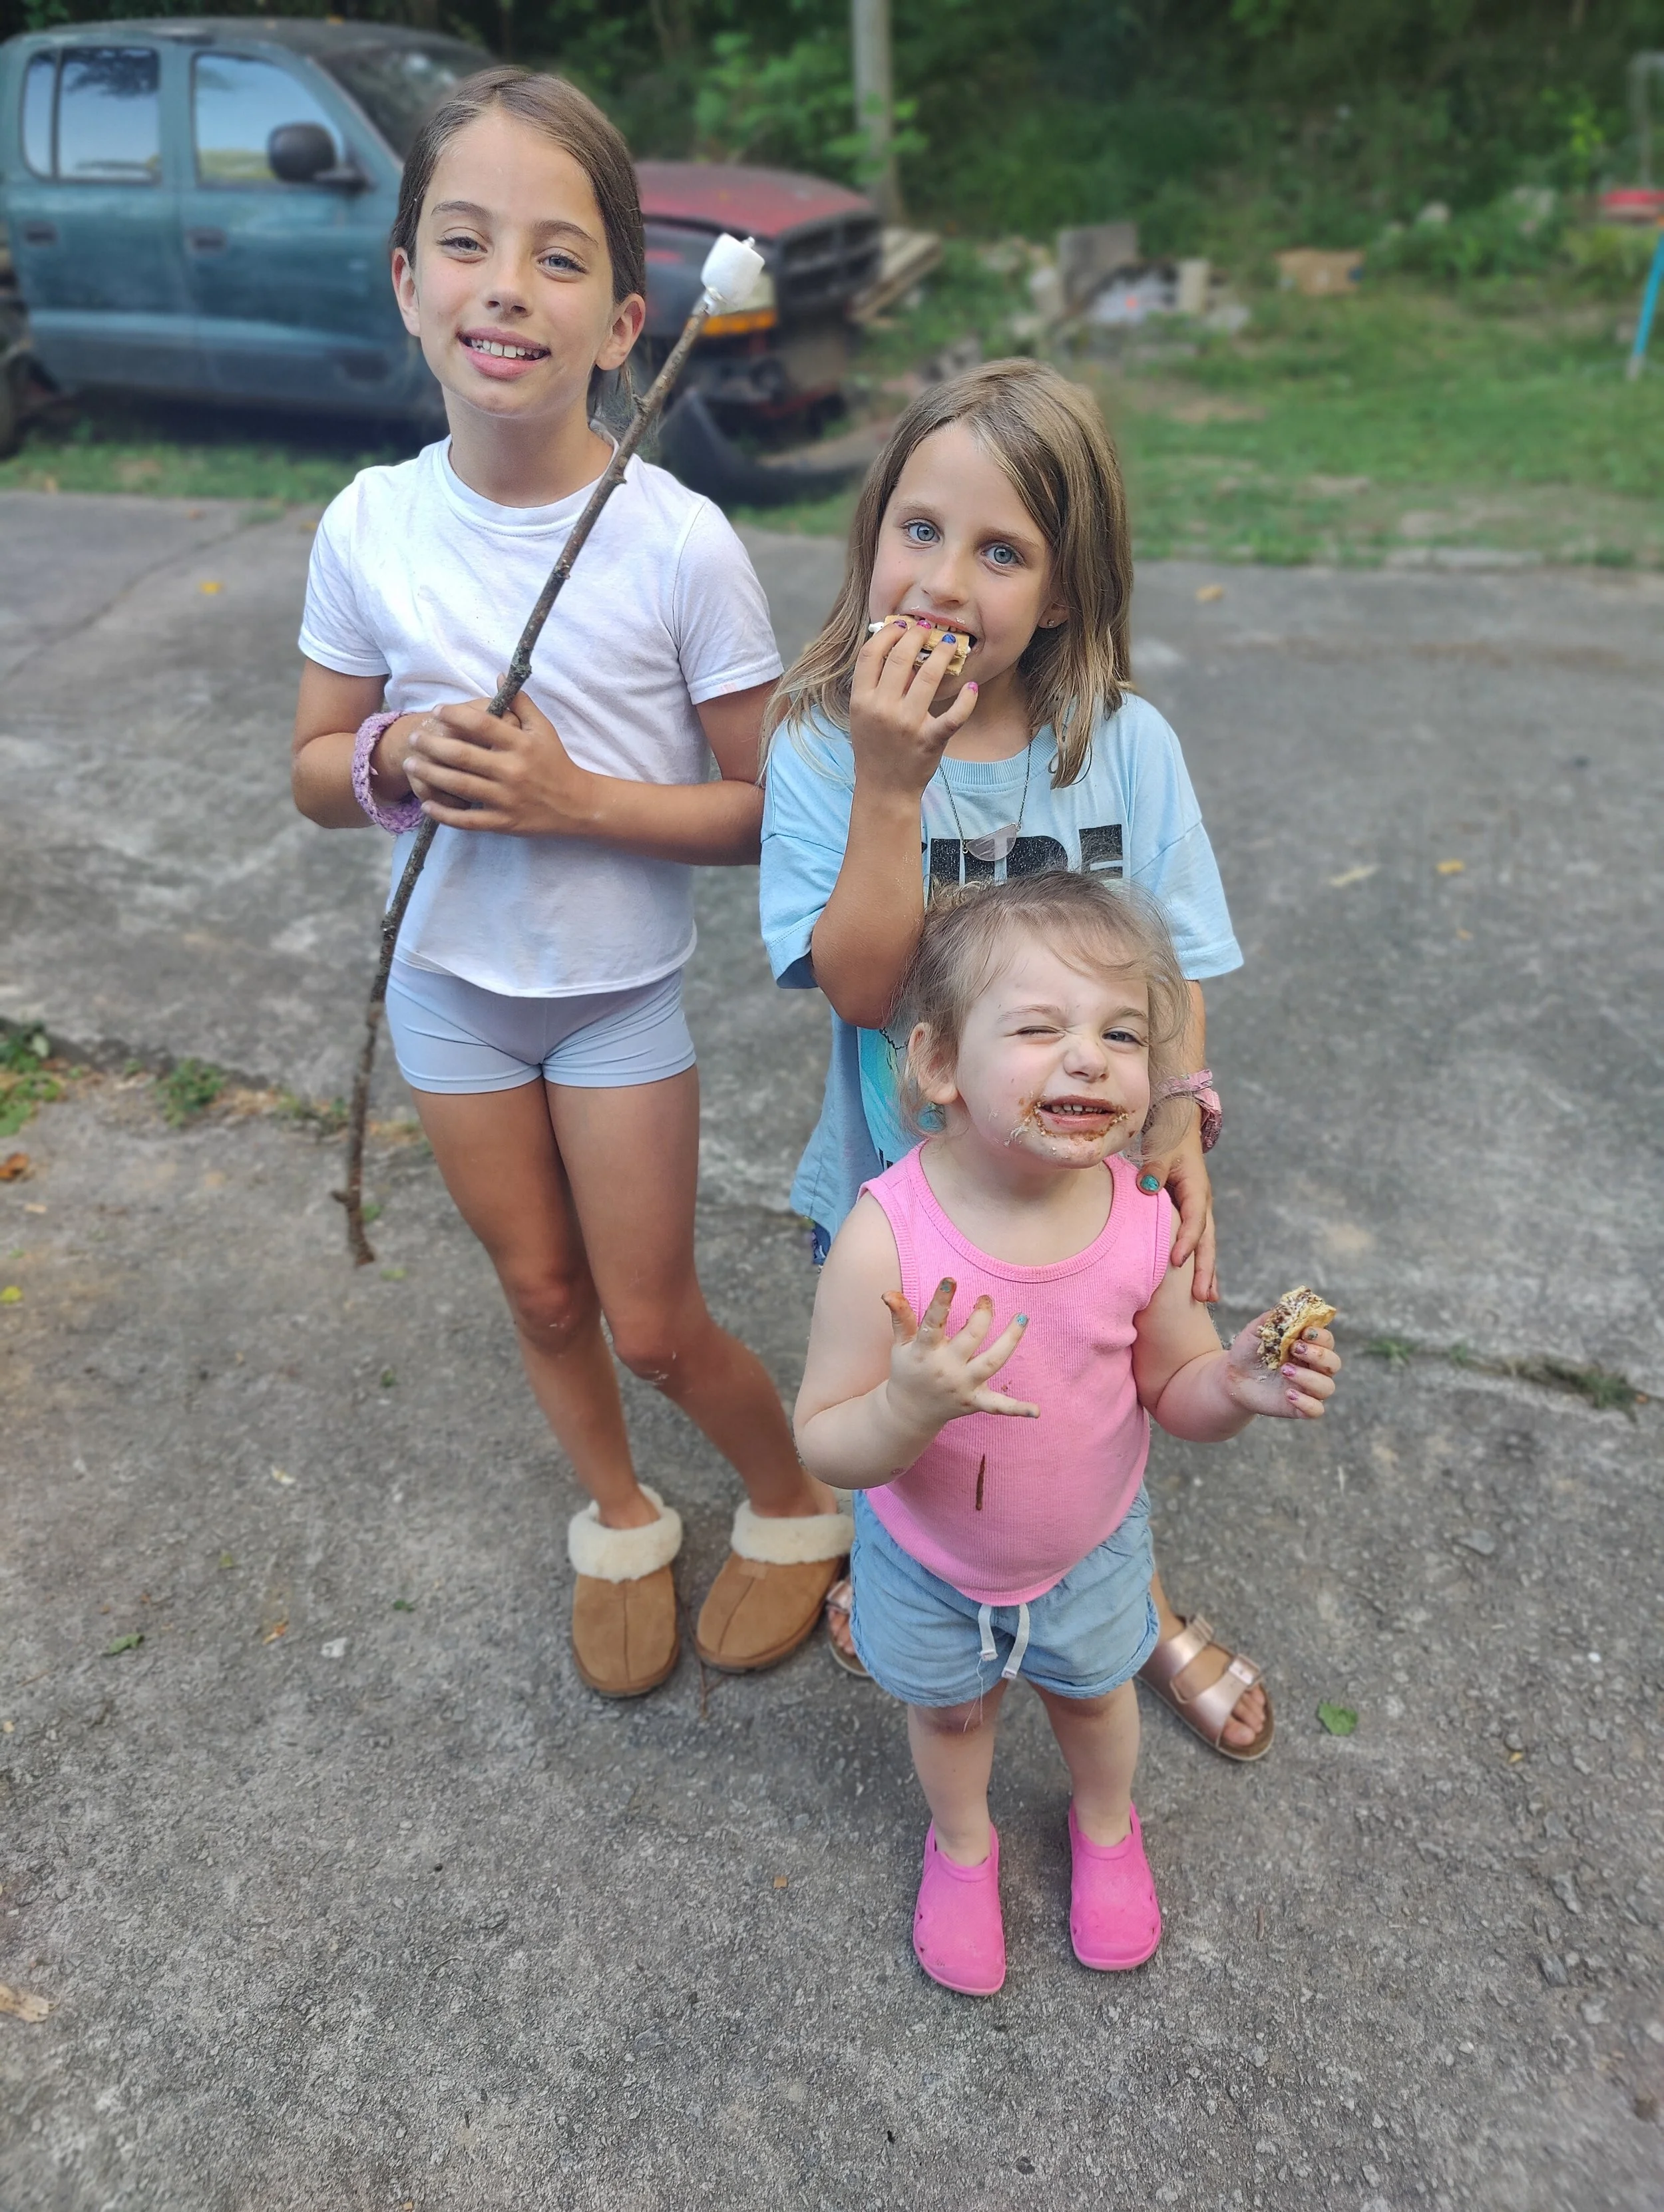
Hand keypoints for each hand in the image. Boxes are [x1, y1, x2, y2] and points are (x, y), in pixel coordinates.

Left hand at [401, 691, 598, 836]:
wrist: (577, 804)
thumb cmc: (556, 762)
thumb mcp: (544, 730)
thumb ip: (521, 704)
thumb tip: (499, 676)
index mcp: (521, 744)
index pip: (482, 725)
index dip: (455, 715)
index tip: (437, 710)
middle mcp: (512, 770)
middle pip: (463, 756)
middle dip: (432, 746)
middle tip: (414, 737)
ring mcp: (506, 798)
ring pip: (460, 786)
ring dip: (431, 775)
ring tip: (410, 764)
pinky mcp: (504, 822)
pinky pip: (469, 820)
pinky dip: (446, 813)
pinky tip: (428, 804)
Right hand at [848, 621, 979, 803]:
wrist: (883, 787)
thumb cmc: (874, 747)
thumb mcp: (863, 715)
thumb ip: (874, 685)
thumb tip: (896, 648)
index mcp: (861, 700)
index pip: (870, 655)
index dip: (886, 633)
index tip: (901, 623)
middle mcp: (882, 709)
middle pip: (900, 658)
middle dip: (917, 635)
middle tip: (928, 627)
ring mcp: (907, 725)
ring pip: (928, 677)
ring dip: (943, 655)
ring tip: (951, 644)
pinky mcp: (930, 740)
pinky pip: (954, 715)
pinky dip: (966, 700)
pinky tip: (971, 686)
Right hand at [882, 1277, 1036, 1439]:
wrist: (909, 1412)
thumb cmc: (907, 1370)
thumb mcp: (899, 1344)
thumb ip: (900, 1317)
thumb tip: (889, 1292)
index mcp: (924, 1352)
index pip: (932, 1323)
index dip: (941, 1302)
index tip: (951, 1280)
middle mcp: (946, 1369)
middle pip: (970, 1339)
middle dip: (981, 1316)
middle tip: (986, 1298)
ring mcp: (963, 1386)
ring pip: (992, 1363)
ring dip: (1009, 1341)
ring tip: (1022, 1317)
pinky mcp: (975, 1402)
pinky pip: (999, 1406)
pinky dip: (1018, 1409)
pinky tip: (1037, 1411)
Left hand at [1141, 1108, 1217, 1303]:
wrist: (1179, 1131)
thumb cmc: (1168, 1140)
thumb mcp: (1162, 1149)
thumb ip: (1154, 1166)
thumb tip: (1148, 1184)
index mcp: (1196, 1189)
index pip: (1195, 1220)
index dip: (1187, 1241)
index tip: (1175, 1261)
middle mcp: (1203, 1204)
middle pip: (1207, 1240)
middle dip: (1205, 1269)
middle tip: (1201, 1296)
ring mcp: (1201, 1213)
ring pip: (1207, 1246)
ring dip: (1208, 1272)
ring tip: (1207, 1300)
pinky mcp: (1194, 1217)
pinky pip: (1199, 1244)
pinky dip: (1201, 1265)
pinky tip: (1201, 1288)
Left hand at [1221, 1315, 1339, 1420]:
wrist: (1232, 1376)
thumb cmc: (1248, 1351)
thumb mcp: (1256, 1331)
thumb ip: (1273, 1318)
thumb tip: (1290, 1307)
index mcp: (1307, 1346)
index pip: (1327, 1340)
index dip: (1321, 1335)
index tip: (1303, 1332)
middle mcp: (1313, 1367)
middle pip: (1334, 1363)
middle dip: (1318, 1354)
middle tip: (1294, 1349)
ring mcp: (1307, 1388)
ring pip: (1327, 1387)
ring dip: (1310, 1378)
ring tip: (1285, 1371)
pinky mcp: (1299, 1407)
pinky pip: (1316, 1410)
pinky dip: (1307, 1403)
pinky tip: (1288, 1394)